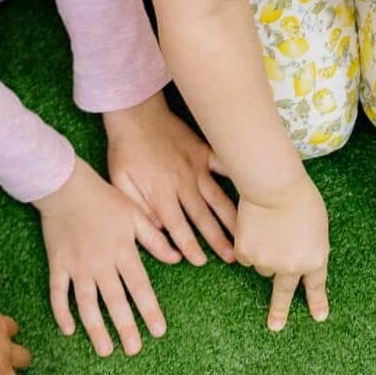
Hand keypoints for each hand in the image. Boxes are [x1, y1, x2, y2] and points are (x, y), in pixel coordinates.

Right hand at [36, 160, 172, 356]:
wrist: (65, 186)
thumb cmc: (103, 198)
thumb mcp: (135, 214)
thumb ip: (155, 239)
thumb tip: (178, 259)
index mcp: (123, 251)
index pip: (140, 287)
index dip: (150, 310)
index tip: (159, 331)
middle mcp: (101, 263)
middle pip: (115, 302)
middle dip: (125, 327)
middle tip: (134, 350)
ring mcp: (77, 266)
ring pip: (87, 304)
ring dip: (96, 329)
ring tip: (105, 350)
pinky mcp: (57, 264)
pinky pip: (58, 292)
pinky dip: (61, 312)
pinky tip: (68, 330)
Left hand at [105, 93, 237, 268]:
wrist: (135, 113)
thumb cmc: (125, 150)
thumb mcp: (120, 181)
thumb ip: (139, 208)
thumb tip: (160, 228)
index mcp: (160, 192)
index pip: (177, 226)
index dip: (189, 245)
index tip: (200, 261)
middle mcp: (183, 182)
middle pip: (203, 216)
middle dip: (218, 239)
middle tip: (233, 258)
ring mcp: (197, 167)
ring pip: (218, 197)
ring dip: (232, 218)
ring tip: (245, 234)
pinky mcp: (204, 152)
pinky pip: (225, 166)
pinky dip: (239, 177)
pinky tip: (255, 189)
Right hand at [235, 175, 329, 329]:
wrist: (274, 187)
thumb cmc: (301, 199)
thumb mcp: (317, 226)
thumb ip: (309, 247)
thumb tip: (296, 259)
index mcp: (314, 259)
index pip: (315, 286)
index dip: (317, 302)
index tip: (319, 317)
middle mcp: (291, 268)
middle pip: (283, 293)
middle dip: (279, 311)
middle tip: (275, 327)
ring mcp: (267, 263)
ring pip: (263, 266)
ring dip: (265, 253)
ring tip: (269, 228)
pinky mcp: (246, 255)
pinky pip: (246, 256)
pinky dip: (248, 244)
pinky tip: (254, 227)